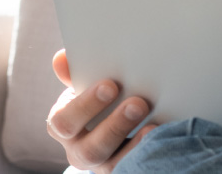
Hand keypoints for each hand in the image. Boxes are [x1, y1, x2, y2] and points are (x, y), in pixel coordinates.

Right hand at [46, 49, 157, 173]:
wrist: (113, 122)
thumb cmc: (96, 100)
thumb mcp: (84, 86)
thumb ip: (74, 74)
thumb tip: (62, 58)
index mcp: (63, 126)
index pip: (64, 122)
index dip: (86, 105)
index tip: (111, 85)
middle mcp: (78, 151)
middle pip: (90, 148)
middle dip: (115, 126)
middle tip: (138, 103)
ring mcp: (102, 164)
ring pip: (113, 163)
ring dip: (134, 142)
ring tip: (152, 121)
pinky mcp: (122, 170)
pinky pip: (133, 168)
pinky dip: (146, 151)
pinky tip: (160, 132)